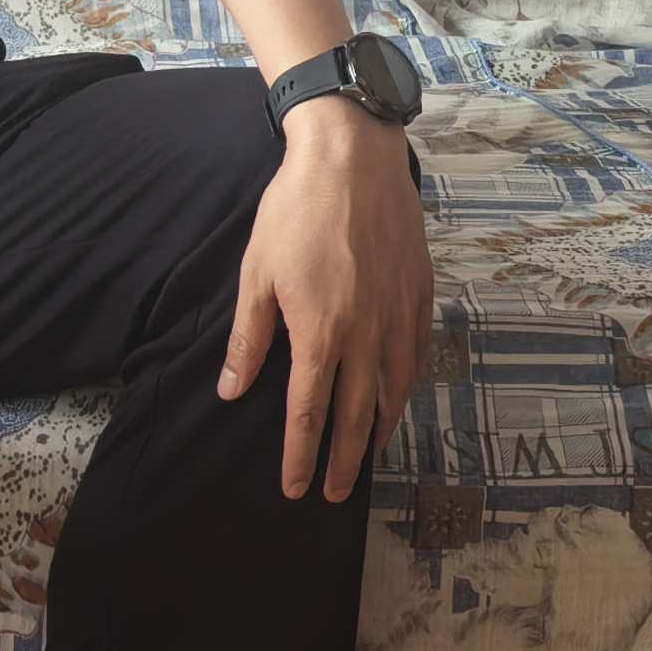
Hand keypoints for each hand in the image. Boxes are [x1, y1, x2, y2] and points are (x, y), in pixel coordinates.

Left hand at [222, 99, 432, 502]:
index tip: (296, 488)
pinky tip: (399, 394)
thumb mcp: (257, 274)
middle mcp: (365, 334)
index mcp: (321, 334)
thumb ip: (249, 339)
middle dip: (343, 461)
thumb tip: (232, 391)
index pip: (310, 413)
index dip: (302, 456)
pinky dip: (406, 384)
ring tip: (368, 455)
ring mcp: (397, 314)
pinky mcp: (419, 291)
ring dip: (379, 429)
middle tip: (335, 493)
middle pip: (355, 415)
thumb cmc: (295, 210)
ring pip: (394, 390)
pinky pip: (416, 353)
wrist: (352, 157)